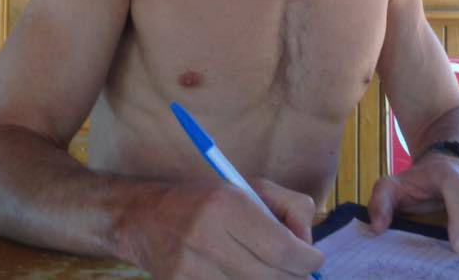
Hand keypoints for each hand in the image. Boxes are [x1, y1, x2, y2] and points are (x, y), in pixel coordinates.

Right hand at [132, 180, 323, 278]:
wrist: (143, 217)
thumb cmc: (204, 199)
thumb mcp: (247, 187)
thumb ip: (288, 207)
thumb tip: (307, 243)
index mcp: (227, 204)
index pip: (282, 248)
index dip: (307, 261)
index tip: (315, 261)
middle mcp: (208, 237)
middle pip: (271, 276)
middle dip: (293, 276)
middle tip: (297, 270)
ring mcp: (191, 269)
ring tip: (269, 271)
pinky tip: (243, 274)